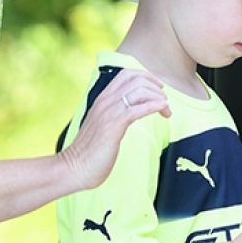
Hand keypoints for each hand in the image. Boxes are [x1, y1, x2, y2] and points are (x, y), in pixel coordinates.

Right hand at [58, 68, 169, 192]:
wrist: (75, 167)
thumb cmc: (90, 151)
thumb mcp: (103, 125)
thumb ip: (114, 114)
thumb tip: (131, 111)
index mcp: (102, 99)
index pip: (126, 74)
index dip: (146, 77)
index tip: (158, 88)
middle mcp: (105, 101)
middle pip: (136, 79)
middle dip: (155, 87)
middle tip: (165, 101)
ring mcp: (109, 112)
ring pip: (139, 91)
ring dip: (158, 97)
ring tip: (166, 110)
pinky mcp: (113, 125)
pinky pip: (137, 109)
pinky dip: (154, 106)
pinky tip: (162, 109)